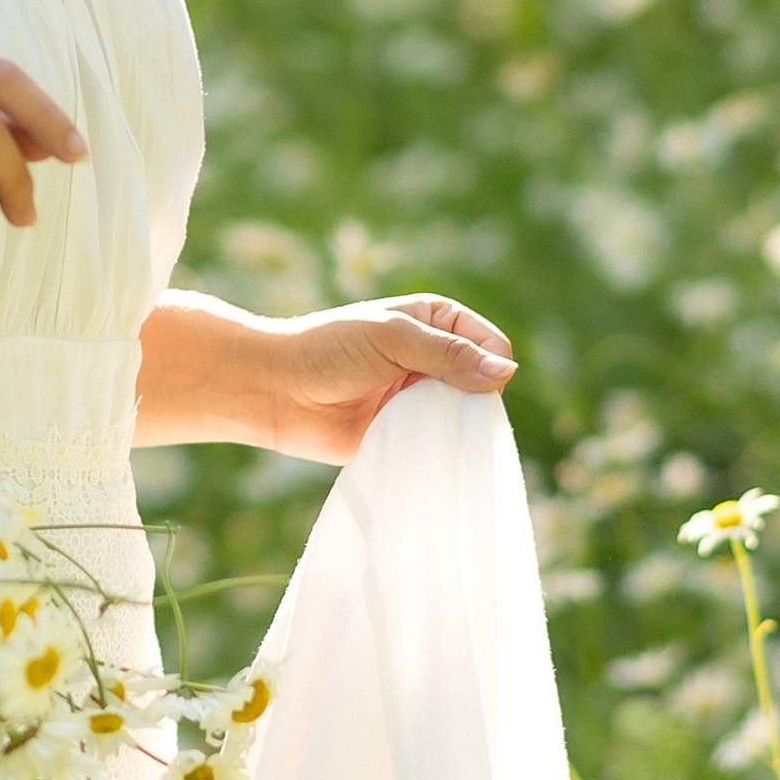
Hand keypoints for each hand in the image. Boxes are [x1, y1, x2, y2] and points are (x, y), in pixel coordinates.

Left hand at [263, 293, 516, 464]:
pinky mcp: (403, 435)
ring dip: (453, 428)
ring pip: (463, 420)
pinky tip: (426, 455)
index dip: (487, 365)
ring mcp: (418, 400)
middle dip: (473, 402)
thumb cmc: (328, 349)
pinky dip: (437, 452)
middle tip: (438, 410)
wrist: (273, 389)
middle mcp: (433, 361)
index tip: (463, 381)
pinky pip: (436, 447)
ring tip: (424, 429)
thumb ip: (447, 354)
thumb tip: (506, 372)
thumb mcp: (392, 338)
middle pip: (483, 387)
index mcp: (435, 323)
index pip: (491, 345)